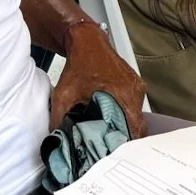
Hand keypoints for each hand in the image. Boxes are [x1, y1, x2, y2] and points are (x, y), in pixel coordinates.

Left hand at [50, 19, 146, 138]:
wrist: (87, 41)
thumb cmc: (78, 65)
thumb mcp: (64, 94)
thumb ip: (60, 119)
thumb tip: (57, 140)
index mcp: (121, 94)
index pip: (134, 128)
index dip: (127, 144)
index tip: (117, 153)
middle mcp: (133, 91)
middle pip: (138, 125)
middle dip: (126, 138)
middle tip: (113, 149)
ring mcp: (136, 87)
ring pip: (137, 116)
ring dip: (126, 126)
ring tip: (111, 136)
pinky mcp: (135, 84)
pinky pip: (134, 106)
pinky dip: (126, 115)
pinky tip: (113, 120)